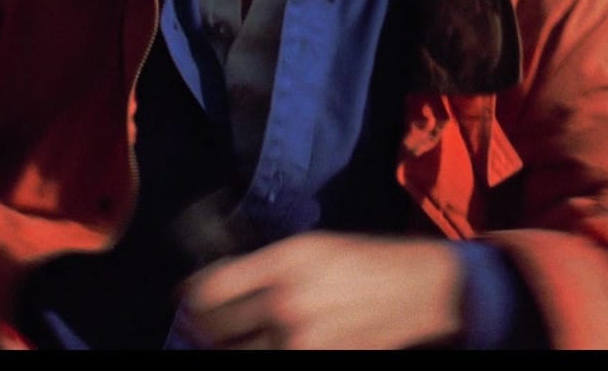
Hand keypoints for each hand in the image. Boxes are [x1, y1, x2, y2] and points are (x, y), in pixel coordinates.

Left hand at [175, 232, 462, 348]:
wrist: (420, 290)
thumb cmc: (367, 262)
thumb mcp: (313, 248)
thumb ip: (266, 267)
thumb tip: (219, 285)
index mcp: (286, 262)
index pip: (210, 290)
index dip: (190, 299)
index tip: (187, 301)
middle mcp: (288, 302)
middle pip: (213, 330)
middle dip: (204, 328)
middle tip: (205, 326)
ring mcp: (302, 339)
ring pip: (236, 355)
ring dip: (229, 348)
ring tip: (237, 340)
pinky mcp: (319, 360)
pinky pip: (270, 363)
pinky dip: (263, 354)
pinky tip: (269, 344)